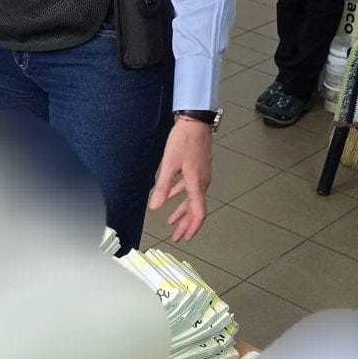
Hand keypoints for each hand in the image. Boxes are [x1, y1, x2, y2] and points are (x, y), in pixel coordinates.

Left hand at [149, 118, 212, 242]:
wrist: (195, 121)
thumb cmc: (184, 140)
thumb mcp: (169, 164)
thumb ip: (163, 187)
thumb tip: (155, 207)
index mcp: (197, 183)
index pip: (198, 212)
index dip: (192, 227)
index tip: (185, 237)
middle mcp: (202, 182)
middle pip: (195, 209)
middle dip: (185, 224)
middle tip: (177, 236)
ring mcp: (201, 175)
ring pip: (192, 199)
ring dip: (182, 212)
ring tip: (172, 223)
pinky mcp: (197, 168)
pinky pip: (189, 188)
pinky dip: (180, 196)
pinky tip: (171, 199)